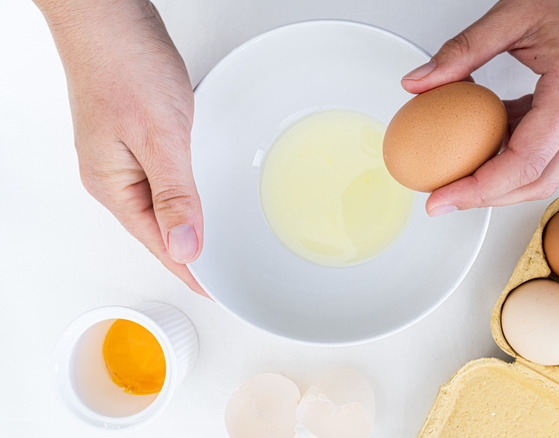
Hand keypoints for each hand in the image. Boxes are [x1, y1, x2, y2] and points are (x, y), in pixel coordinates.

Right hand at [37, 0, 206, 295]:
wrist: (109, 17)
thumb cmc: (125, 65)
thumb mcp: (159, 136)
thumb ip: (174, 195)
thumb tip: (184, 247)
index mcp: (113, 186)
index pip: (157, 244)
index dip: (187, 270)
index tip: (213, 291)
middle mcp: (113, 176)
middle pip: (155, 230)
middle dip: (186, 255)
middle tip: (218, 276)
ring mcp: (121, 155)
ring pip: (158, 205)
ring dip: (185, 225)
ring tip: (212, 247)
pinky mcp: (133, 134)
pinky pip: (162, 178)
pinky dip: (182, 194)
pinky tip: (196, 196)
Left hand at [402, 0, 558, 214]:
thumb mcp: (512, 15)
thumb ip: (461, 51)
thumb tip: (417, 84)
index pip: (526, 161)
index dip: (479, 189)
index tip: (442, 198)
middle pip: (539, 180)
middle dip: (488, 197)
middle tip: (444, 196)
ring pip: (547, 172)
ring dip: (502, 180)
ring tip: (459, 174)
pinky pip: (551, 151)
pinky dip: (515, 154)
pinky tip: (485, 142)